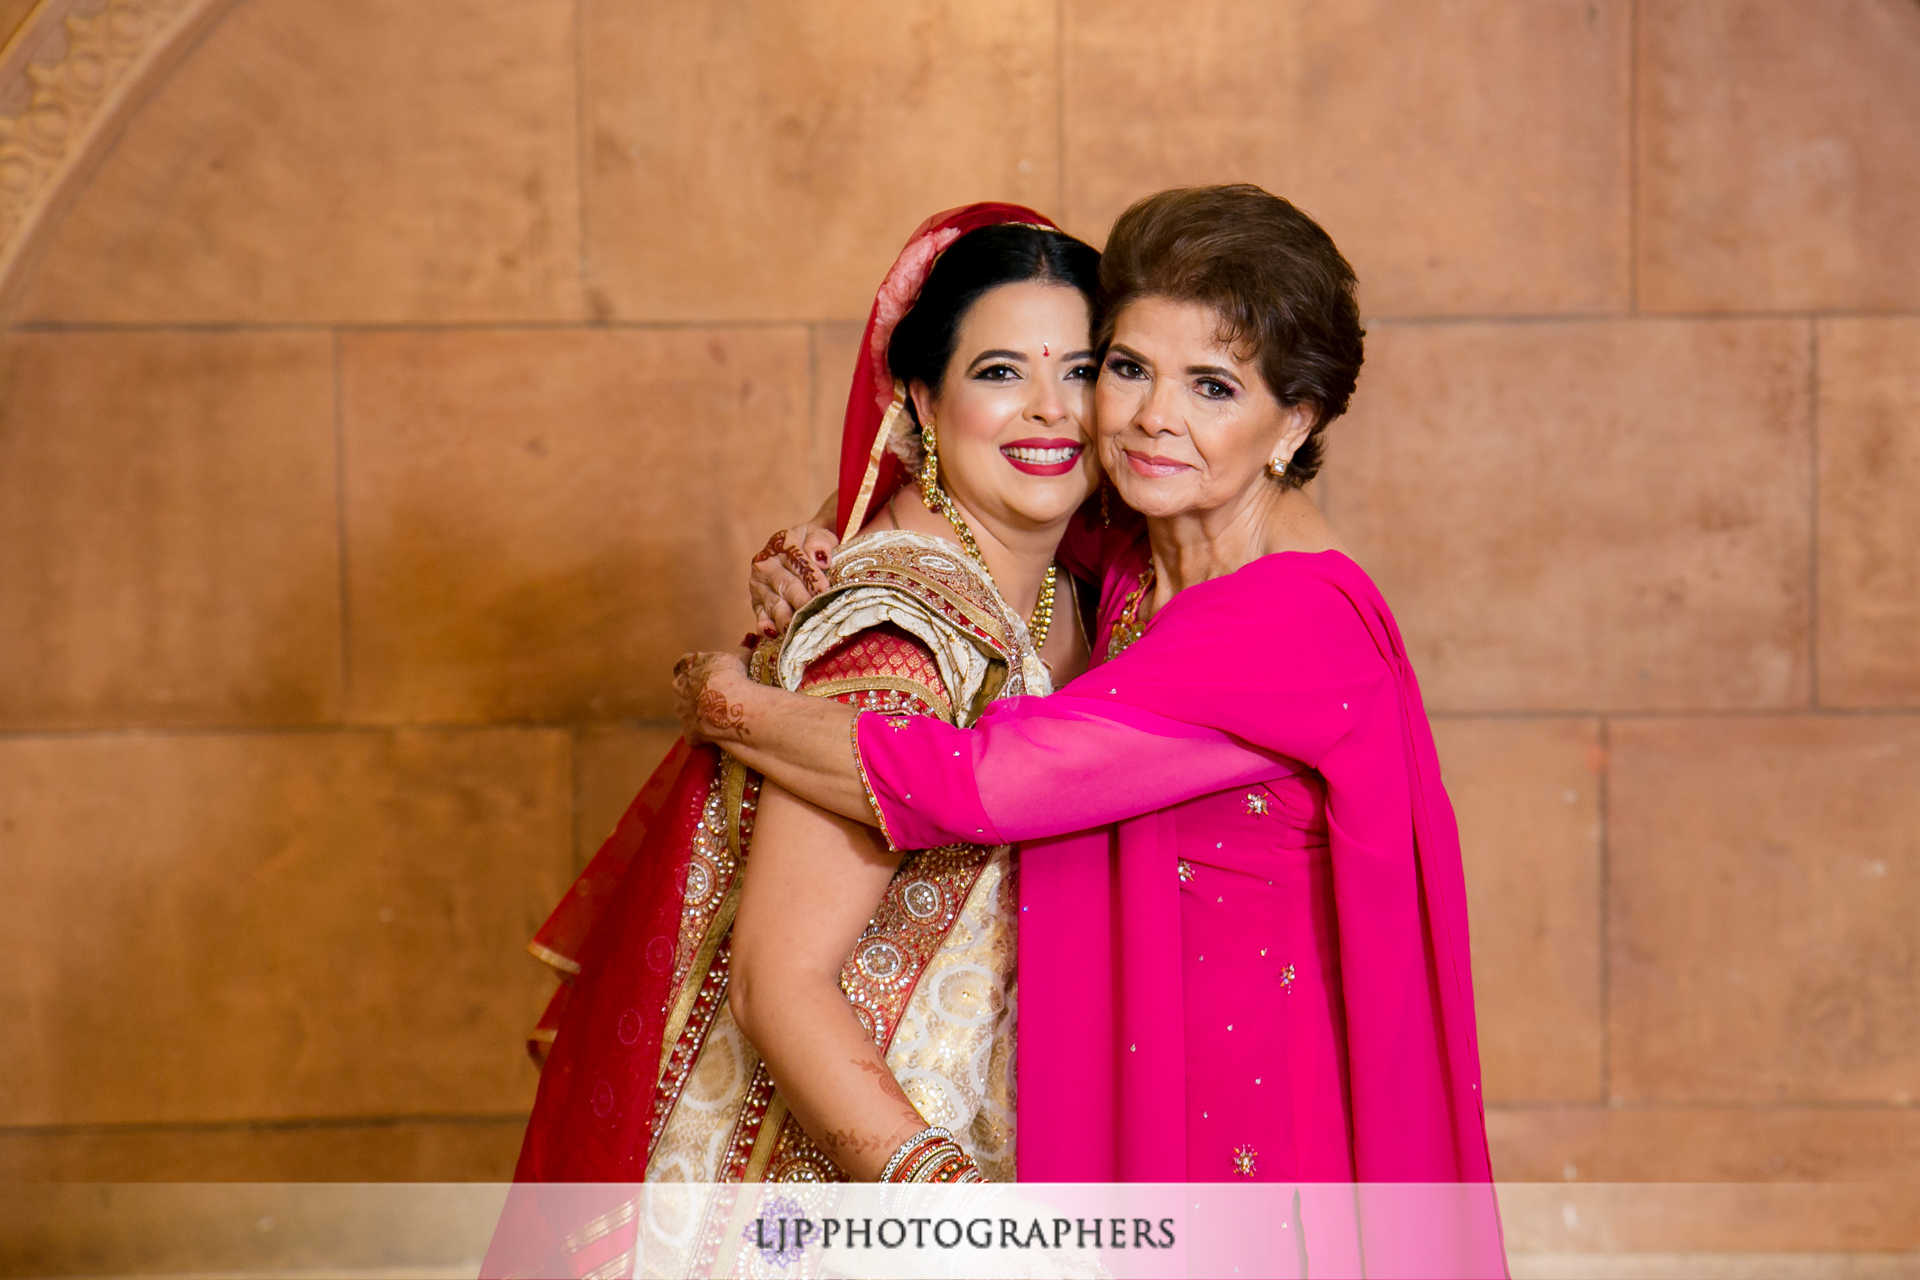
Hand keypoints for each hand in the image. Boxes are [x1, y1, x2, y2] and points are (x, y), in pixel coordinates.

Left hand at [673, 651, 750, 742]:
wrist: (728, 705)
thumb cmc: (730, 676)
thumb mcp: (735, 658)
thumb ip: (738, 653)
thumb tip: (748, 645)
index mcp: (687, 668)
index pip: (684, 664)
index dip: (695, 667)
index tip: (707, 671)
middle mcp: (679, 689)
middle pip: (682, 688)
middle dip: (695, 691)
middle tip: (716, 693)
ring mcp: (683, 712)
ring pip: (687, 711)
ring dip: (699, 712)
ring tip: (719, 715)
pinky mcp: (690, 733)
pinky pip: (695, 735)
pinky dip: (703, 735)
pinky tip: (717, 734)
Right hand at [749, 521, 839, 637]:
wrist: (802, 548)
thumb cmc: (815, 543)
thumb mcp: (821, 533)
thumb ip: (820, 541)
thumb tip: (820, 559)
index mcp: (783, 543)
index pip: (796, 559)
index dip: (810, 575)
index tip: (824, 589)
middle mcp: (767, 563)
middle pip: (785, 584)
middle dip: (800, 600)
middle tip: (812, 613)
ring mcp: (759, 585)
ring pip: (774, 602)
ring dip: (785, 617)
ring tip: (795, 629)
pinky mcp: (757, 603)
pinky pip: (760, 616)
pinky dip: (766, 626)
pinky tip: (774, 634)